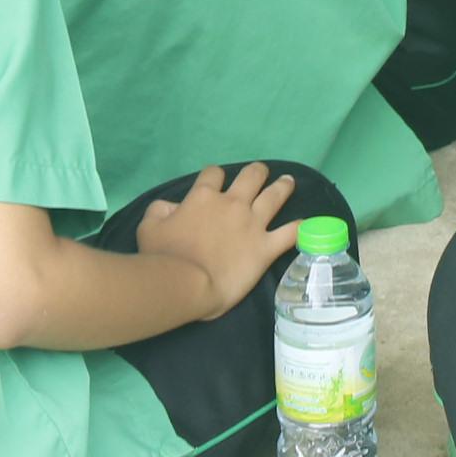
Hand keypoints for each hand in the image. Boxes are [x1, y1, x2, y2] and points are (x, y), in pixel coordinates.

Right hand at [135, 164, 301, 317]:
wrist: (186, 284)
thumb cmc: (163, 257)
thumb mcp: (149, 227)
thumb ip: (160, 210)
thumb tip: (171, 206)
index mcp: (205, 197)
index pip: (213, 174)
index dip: (215, 176)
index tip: (216, 181)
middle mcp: (232, 203)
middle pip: (251, 177)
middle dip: (257, 172)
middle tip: (261, 172)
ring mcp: (252, 224)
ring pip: (274, 196)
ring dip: (283, 186)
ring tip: (289, 181)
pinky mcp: (265, 247)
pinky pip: (289, 233)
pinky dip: (299, 227)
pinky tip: (306, 223)